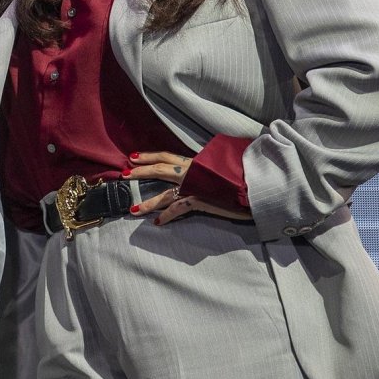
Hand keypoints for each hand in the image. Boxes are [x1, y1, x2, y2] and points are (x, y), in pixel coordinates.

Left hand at [123, 151, 250, 225]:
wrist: (256, 187)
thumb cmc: (240, 178)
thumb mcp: (219, 169)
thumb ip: (204, 169)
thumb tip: (195, 169)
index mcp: (196, 162)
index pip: (168, 156)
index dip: (150, 156)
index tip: (134, 155)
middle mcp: (192, 171)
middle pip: (161, 169)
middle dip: (140, 171)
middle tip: (123, 174)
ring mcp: (195, 186)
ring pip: (164, 193)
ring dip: (147, 202)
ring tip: (132, 209)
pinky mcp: (200, 200)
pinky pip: (178, 208)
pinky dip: (167, 216)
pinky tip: (157, 223)